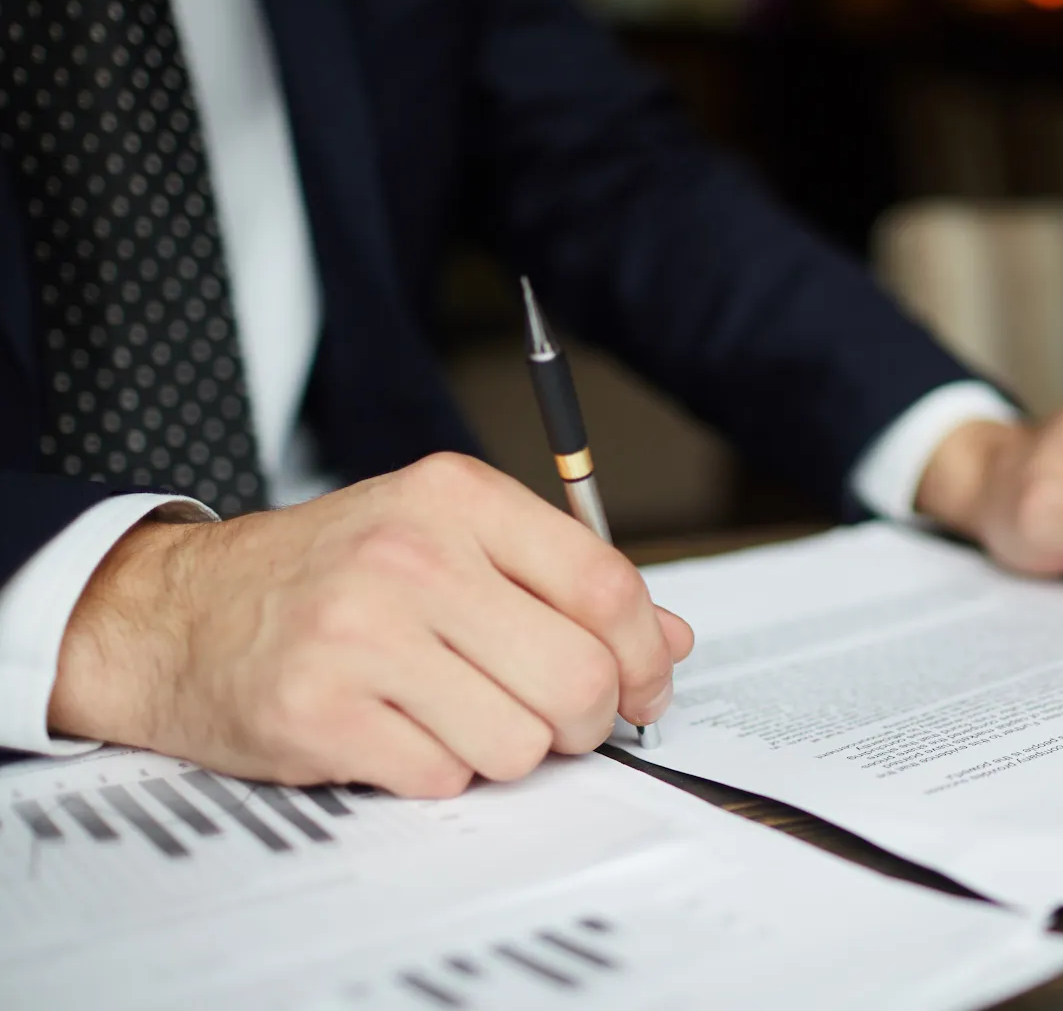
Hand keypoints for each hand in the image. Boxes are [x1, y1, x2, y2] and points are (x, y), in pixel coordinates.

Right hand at [48, 454, 693, 797]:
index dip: (645, 654)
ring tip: (455, 715)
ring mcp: (359, 635)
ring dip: (503, 749)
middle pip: (576, 677)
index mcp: (457, 497)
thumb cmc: (331, 575)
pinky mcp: (317, 712)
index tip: (644, 687)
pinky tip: (396, 730)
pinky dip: (434, 771)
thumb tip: (671, 641)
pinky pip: (441, 778)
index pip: (606, 585)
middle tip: (558, 721)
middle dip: (586, 720)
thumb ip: (563, 583)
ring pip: (517, 743)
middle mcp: (411, 557)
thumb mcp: (449, 540)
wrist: (179, 613)